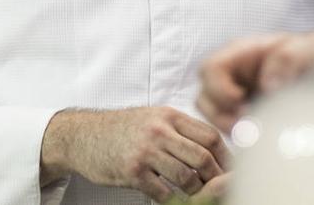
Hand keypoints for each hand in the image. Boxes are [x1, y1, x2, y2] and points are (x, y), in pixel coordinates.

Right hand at [40, 106, 228, 201]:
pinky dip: (173, 200)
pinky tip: (173, 200)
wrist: (82, 136)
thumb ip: (180, 129)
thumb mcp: (153, 117)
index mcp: (169, 116)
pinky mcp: (132, 172)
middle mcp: (159, 131)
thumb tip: (213, 148)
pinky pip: (164, 192)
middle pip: (202, 157)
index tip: (230, 170)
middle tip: (220, 189)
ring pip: (186, 177)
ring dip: (196, 193)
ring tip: (197, 196)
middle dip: (216, 178)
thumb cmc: (121, 128)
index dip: (226, 156)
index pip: (210, 135)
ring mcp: (145, 151)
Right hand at [196, 31, 313, 131]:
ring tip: (253, 134)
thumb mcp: (305, 50)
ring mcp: (237, 93)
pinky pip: (230, 125)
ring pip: (213, 114)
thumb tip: (268, 87)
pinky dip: (239, 133)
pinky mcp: (245, 112)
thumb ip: (287, 61)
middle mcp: (232, 74)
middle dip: (220, 115)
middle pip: (204, 95)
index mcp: (240, 53)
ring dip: (227, 126)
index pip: (211, 69)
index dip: (218, 89)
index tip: (241, 101)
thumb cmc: (312, 52)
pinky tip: (259, 137)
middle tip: (246, 126)